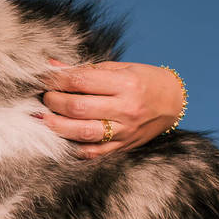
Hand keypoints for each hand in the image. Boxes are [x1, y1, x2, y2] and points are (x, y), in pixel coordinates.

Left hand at [37, 60, 184, 157]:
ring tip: (44, 118)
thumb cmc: (144, 81)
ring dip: (57, 126)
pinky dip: (73, 147)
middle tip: (45, 97)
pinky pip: (94, 152)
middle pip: (78, 108)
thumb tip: (52, 65)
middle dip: (54, 102)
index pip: (81, 81)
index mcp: (125, 84)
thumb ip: (85, 70)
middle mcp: (126, 109)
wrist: (174, 102)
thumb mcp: (120, 68)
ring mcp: (125, 130)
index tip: (44, 78)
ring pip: (83, 133)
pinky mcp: (123, 146)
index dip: (57, 79)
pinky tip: (61, 138)